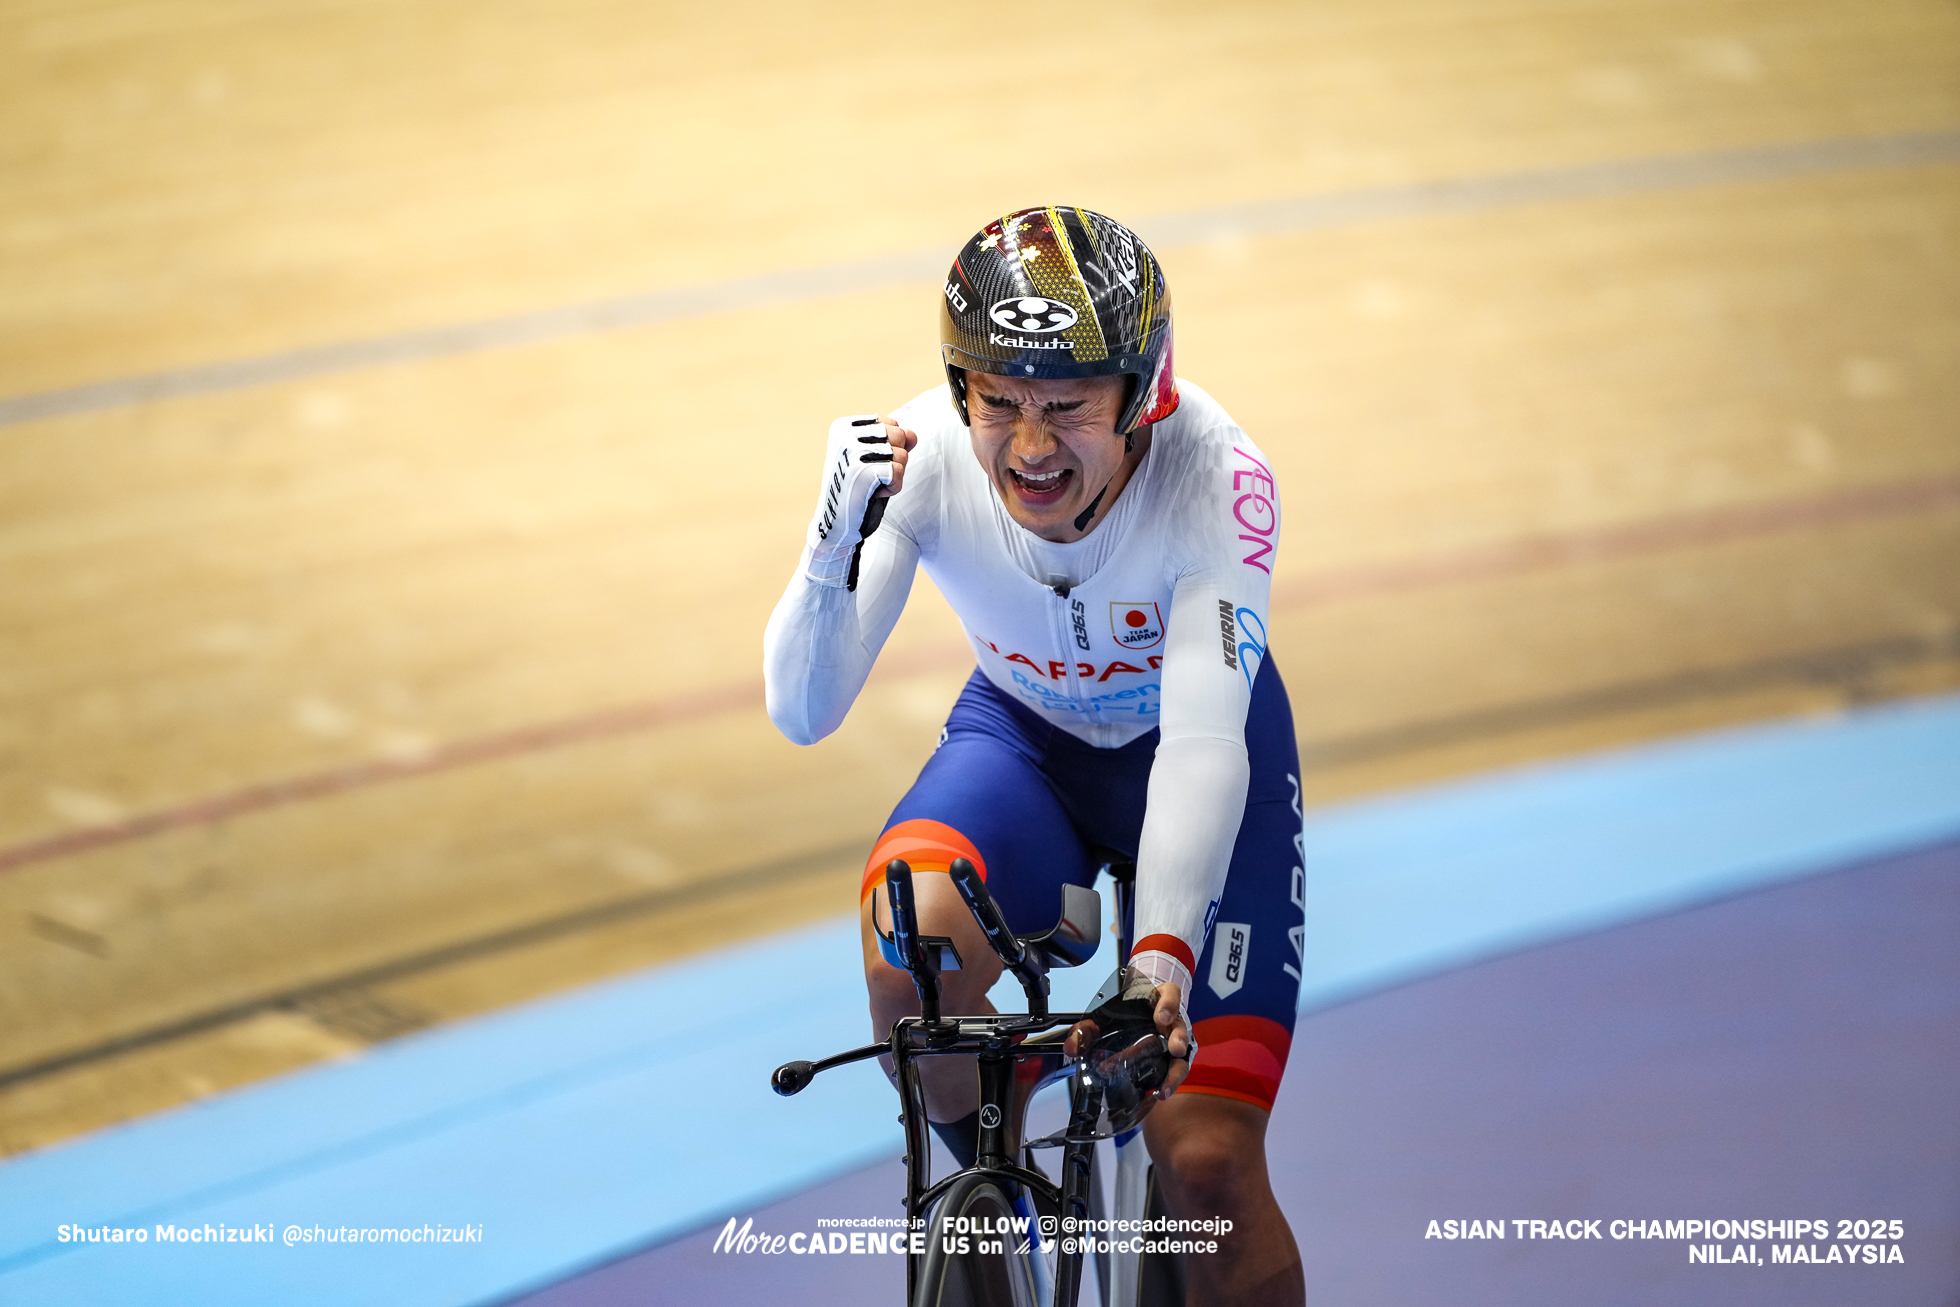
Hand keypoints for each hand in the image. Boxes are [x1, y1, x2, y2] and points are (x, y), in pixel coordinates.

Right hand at [803, 413, 916, 587]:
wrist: (836, 525)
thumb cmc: (856, 491)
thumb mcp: (873, 459)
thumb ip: (893, 442)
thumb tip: (913, 434)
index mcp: (844, 426)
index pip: (892, 424)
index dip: (890, 448)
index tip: (868, 465)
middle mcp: (845, 434)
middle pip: (899, 435)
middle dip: (896, 460)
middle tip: (873, 477)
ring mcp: (853, 452)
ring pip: (902, 454)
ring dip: (894, 476)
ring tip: (872, 486)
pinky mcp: (863, 472)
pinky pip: (899, 472)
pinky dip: (893, 488)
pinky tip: (875, 494)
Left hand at [1062, 975, 1193, 1100]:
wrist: (1138, 1014)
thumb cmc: (1126, 1014)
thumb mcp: (1105, 1014)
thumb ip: (1087, 1029)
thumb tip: (1073, 1047)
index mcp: (1158, 999)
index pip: (1170, 994)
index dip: (1168, 1005)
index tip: (1161, 1018)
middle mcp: (1172, 1019)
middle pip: (1180, 1027)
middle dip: (1178, 1038)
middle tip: (1174, 1049)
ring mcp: (1176, 1039)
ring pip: (1184, 1053)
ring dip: (1176, 1070)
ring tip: (1165, 1086)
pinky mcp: (1175, 1057)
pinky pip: (1178, 1069)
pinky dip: (1170, 1082)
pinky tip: (1160, 1092)